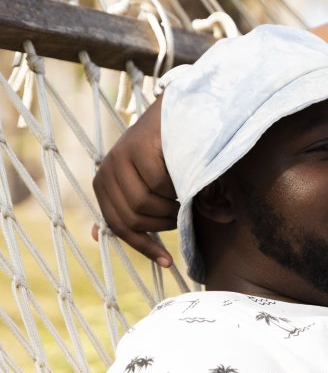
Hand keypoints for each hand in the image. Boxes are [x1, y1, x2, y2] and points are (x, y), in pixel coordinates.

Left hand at [91, 97, 177, 265]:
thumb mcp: (141, 182)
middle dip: (163, 224)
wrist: (181, 110)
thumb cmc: (166, 152)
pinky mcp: (139, 147)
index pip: (119, 227)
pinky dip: (178, 187)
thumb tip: (94, 236)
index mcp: (103, 184)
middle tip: (183, 214)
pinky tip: (187, 179)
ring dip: (172, 206)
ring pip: (145, 204)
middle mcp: (106, 171)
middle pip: (133, 218)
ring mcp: (120, 158)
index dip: (144, 247)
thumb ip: (123, 207)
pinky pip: (159, 184)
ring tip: (185, 195)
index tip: (168, 262)